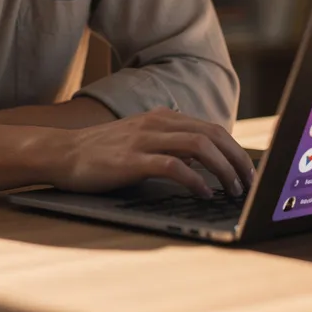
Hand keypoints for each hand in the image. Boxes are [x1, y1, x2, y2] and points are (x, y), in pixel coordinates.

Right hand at [41, 107, 253, 198]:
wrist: (62, 153)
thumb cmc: (102, 153)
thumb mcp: (141, 140)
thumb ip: (169, 145)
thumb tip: (202, 163)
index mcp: (163, 117)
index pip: (212, 129)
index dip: (235, 150)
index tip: (248, 172)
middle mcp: (158, 123)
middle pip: (213, 135)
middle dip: (238, 160)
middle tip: (249, 184)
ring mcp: (145, 139)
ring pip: (199, 147)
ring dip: (223, 170)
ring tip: (232, 190)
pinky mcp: (133, 159)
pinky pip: (174, 166)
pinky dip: (195, 180)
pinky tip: (203, 193)